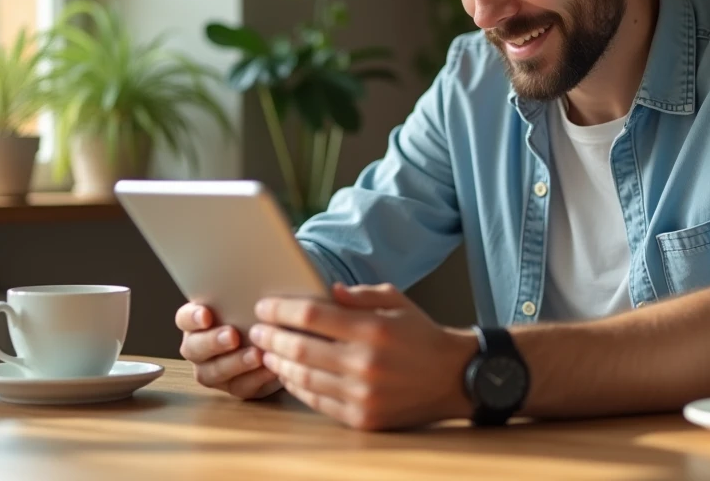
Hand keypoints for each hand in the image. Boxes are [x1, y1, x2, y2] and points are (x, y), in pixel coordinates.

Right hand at [175, 303, 282, 398]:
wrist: (285, 339)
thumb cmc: (264, 312)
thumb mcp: (254, 300)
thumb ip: (246, 293)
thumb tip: (255, 278)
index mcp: (198, 321)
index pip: (184, 318)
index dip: (192, 318)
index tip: (206, 315)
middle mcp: (199, 347)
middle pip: (193, 348)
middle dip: (212, 342)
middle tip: (232, 336)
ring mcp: (214, 370)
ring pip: (212, 372)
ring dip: (234, 364)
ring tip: (256, 354)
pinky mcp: (235, 387)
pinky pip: (240, 387)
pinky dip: (255, 378)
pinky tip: (270, 367)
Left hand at [249, 283, 476, 430]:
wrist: (454, 378)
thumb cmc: (422, 335)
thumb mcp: (396, 301)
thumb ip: (359, 295)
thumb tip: (324, 291)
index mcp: (373, 329)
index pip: (312, 315)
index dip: (281, 309)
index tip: (265, 306)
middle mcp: (365, 363)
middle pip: (300, 347)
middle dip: (271, 336)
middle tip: (256, 329)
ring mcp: (362, 395)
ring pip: (304, 377)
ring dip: (279, 362)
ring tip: (267, 351)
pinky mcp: (362, 418)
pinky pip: (317, 401)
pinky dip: (297, 387)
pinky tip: (289, 374)